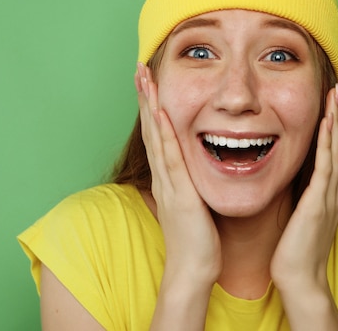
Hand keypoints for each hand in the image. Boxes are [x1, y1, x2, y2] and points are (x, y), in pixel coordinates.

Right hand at [135, 63, 221, 287]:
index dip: (152, 106)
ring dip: (150, 105)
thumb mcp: (193, 204)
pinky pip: (170, 159)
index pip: (158, 134)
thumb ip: (190, 185)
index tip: (151, 81)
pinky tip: (160, 113)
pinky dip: (164, 135)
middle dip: (146, 96)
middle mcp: (164, 176)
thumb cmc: (197, 241)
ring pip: (156, 136)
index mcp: (169, 177)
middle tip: (140, 67)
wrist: (193, 270)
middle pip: (151, 128)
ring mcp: (169, 183)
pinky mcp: (179, 194)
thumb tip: (195, 171)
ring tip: (145, 77)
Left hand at [270, 70, 337, 326]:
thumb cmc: (297, 246)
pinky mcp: (318, 201)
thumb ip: (306, 188)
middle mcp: (335, 185)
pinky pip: (325, 164)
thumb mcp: (303, 209)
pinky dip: (328, 139)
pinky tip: (328, 119)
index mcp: (331, 186)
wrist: (300, 277)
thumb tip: (301, 170)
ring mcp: (329, 192)